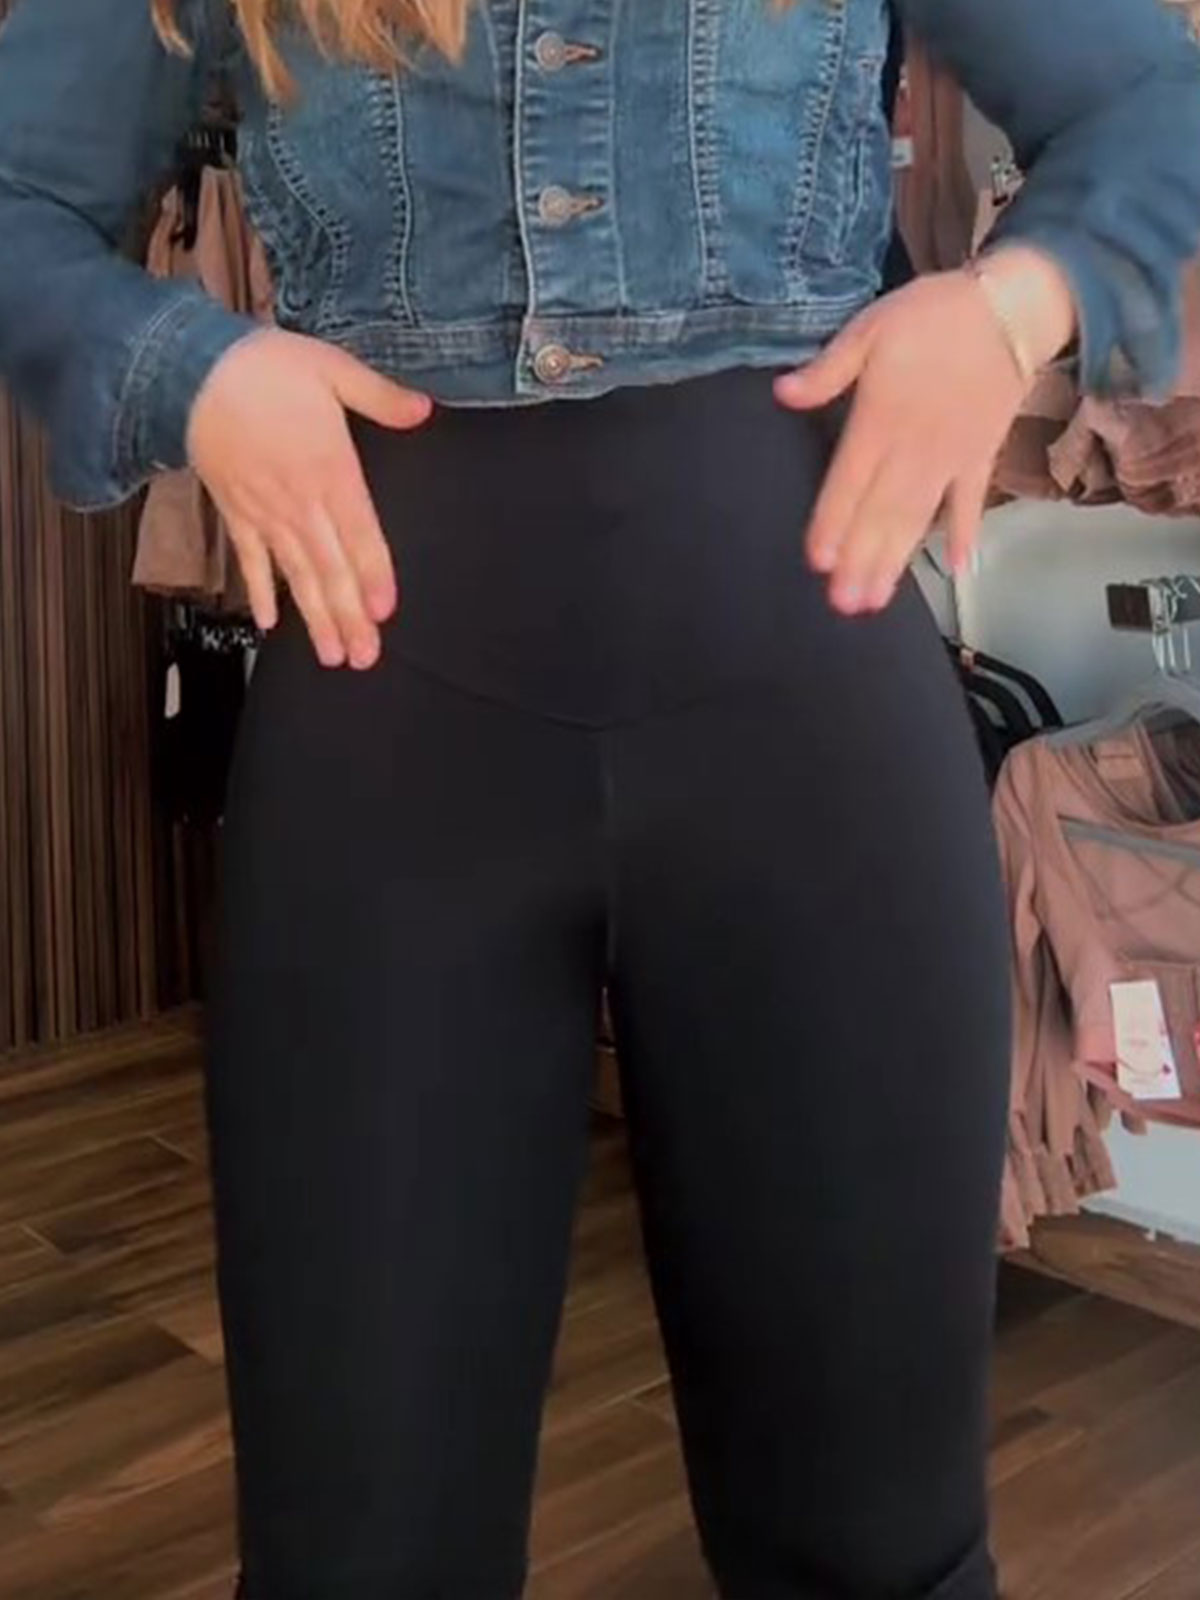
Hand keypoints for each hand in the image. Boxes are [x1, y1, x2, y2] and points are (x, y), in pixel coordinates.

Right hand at [187, 328, 431, 667]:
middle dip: (348, 616)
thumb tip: (424, 410)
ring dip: (314, 617)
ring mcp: (264, 512)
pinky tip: (268, 623)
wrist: (189, 368)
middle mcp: (299, 501)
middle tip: (364, 656)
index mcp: (330, 470)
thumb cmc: (264, 366)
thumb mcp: (331, 369)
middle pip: (330, 568)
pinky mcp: (235, 511)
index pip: (360, 533)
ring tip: (332, 654)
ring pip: (295, 575)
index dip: (372, 575)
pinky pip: (249, 561)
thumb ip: (380, 396)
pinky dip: (258, 592)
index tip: (383, 612)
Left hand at [774, 246, 1075, 615]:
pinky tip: (958, 568)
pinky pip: (971, 502)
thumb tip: (782, 393)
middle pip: (880, 514)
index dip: (832, 523)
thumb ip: (828, 370)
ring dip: (896, 561)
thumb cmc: (933, 315)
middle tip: (843, 605)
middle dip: (860, 561)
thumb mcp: (871, 328)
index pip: (848, 482)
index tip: (818, 562)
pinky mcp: (982, 456)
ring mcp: (950, 457)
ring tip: (877, 599)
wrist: (1010, 305)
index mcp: (879, 420)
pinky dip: (966, 534)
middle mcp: (913, 449)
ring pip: (917, 518)